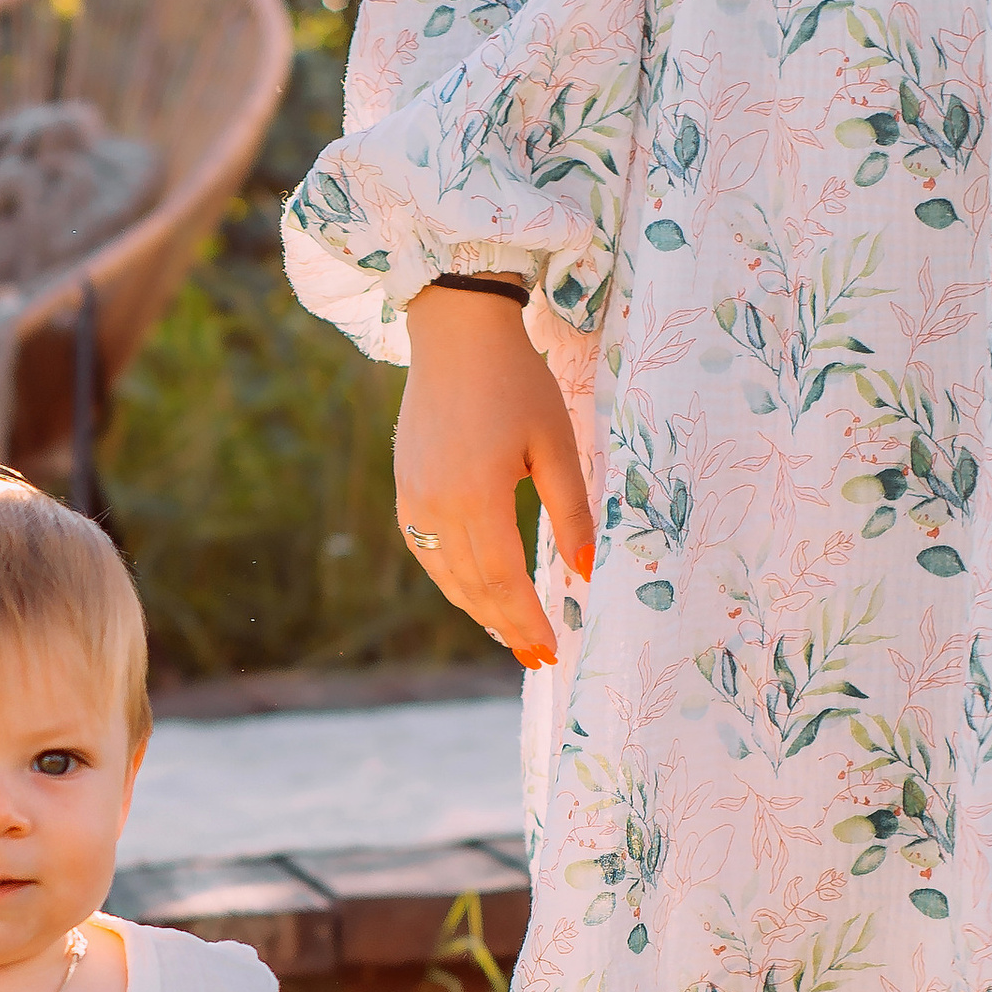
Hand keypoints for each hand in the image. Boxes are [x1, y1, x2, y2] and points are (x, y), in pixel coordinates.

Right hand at [395, 287, 593, 667]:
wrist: (456, 335)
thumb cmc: (516, 382)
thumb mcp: (556, 443)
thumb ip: (571, 510)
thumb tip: (585, 571)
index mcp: (477, 496)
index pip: (503, 579)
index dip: (527, 620)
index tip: (551, 650)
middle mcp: (437, 506)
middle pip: (473, 587)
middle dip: (507, 626)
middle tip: (536, 656)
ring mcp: (414, 501)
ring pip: (446, 577)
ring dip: (479, 611)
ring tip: (511, 634)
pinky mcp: (406, 492)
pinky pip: (427, 554)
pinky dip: (453, 582)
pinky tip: (476, 594)